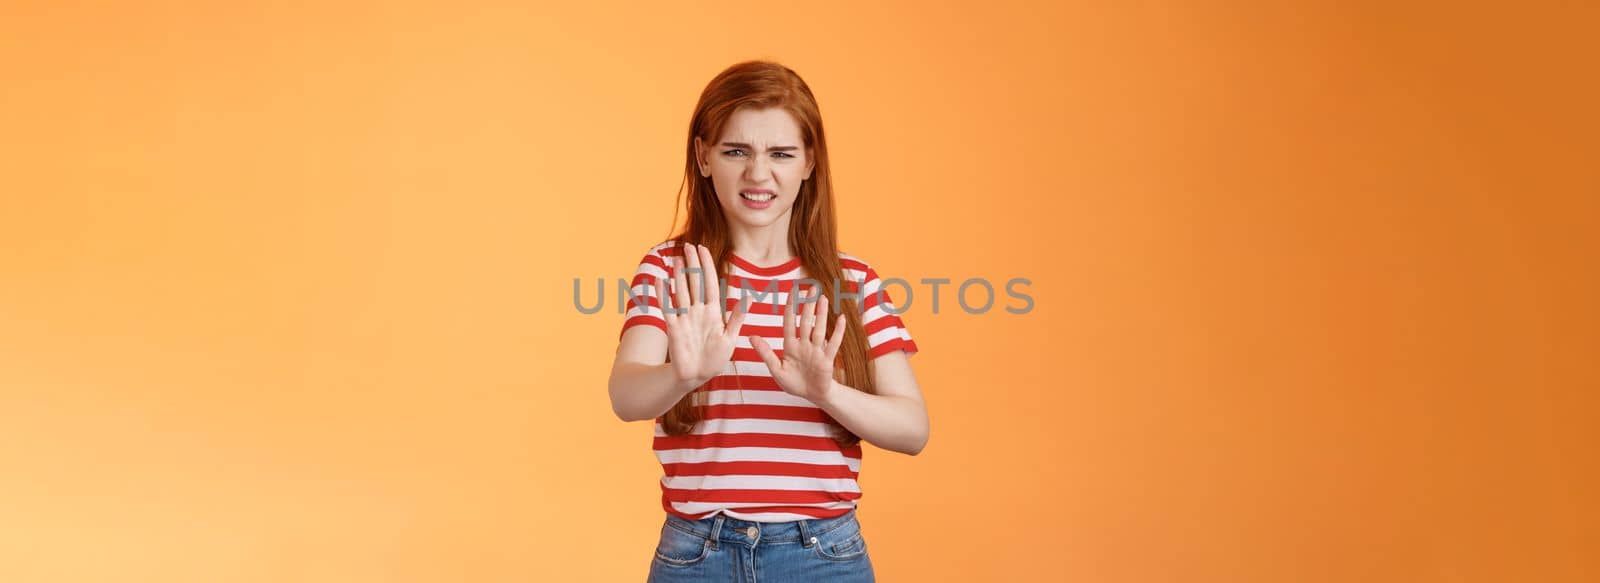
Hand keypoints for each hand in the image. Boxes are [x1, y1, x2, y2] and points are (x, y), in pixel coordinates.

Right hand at [659, 243, 747, 392]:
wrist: (696, 376)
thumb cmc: (714, 359)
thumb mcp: (730, 339)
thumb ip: (736, 319)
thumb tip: (748, 299)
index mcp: (713, 312)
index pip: (710, 283)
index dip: (708, 265)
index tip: (704, 249)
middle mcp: (697, 311)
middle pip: (694, 282)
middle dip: (692, 264)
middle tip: (689, 245)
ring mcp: (685, 318)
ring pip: (681, 291)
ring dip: (678, 275)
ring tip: (676, 258)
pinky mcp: (673, 328)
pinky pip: (667, 308)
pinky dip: (663, 295)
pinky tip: (659, 281)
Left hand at [750, 287, 846, 403]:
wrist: (812, 395)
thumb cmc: (794, 383)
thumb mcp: (776, 370)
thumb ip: (765, 353)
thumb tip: (751, 336)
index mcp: (790, 346)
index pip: (789, 322)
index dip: (790, 307)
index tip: (792, 291)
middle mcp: (804, 345)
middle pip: (805, 322)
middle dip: (807, 305)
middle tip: (811, 288)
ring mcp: (816, 351)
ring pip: (819, 329)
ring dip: (821, 314)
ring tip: (823, 298)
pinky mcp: (827, 360)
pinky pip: (833, 344)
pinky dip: (838, 332)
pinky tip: (842, 319)